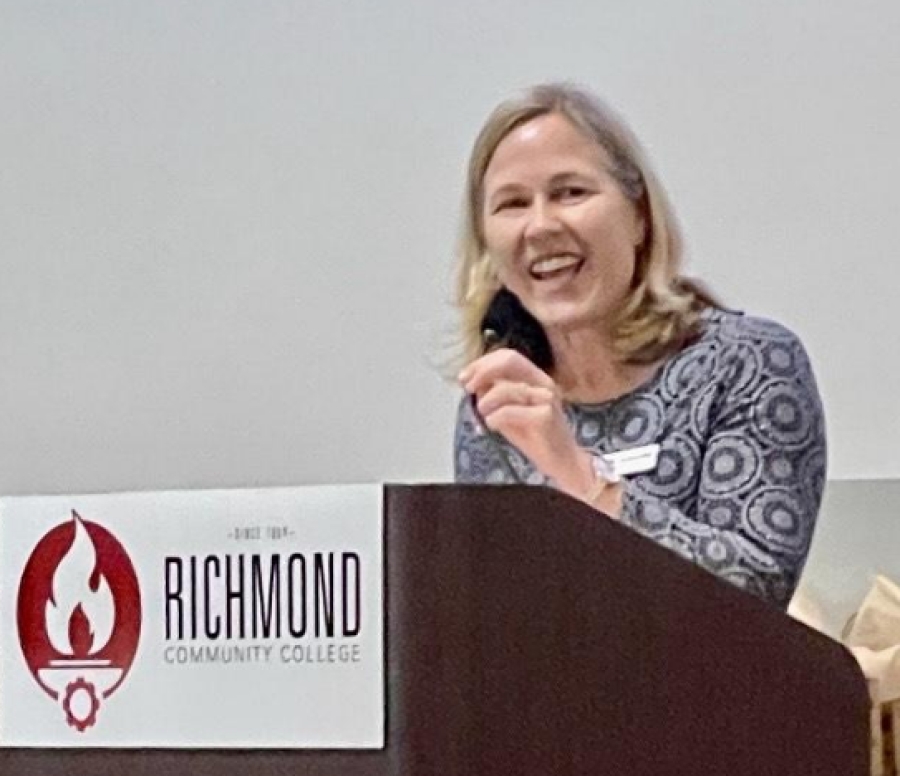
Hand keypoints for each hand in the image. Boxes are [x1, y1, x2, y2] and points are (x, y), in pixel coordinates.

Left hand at [459, 348, 594, 496]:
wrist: (561, 460)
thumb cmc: (534, 436)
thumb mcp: (509, 410)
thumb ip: (494, 394)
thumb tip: (473, 383)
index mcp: (536, 378)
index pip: (508, 356)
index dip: (483, 363)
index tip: (464, 377)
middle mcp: (544, 383)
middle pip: (509, 361)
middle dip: (482, 372)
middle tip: (468, 388)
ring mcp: (546, 398)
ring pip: (504, 389)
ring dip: (485, 403)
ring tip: (484, 416)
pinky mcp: (545, 416)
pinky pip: (508, 411)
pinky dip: (494, 418)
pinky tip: (493, 426)